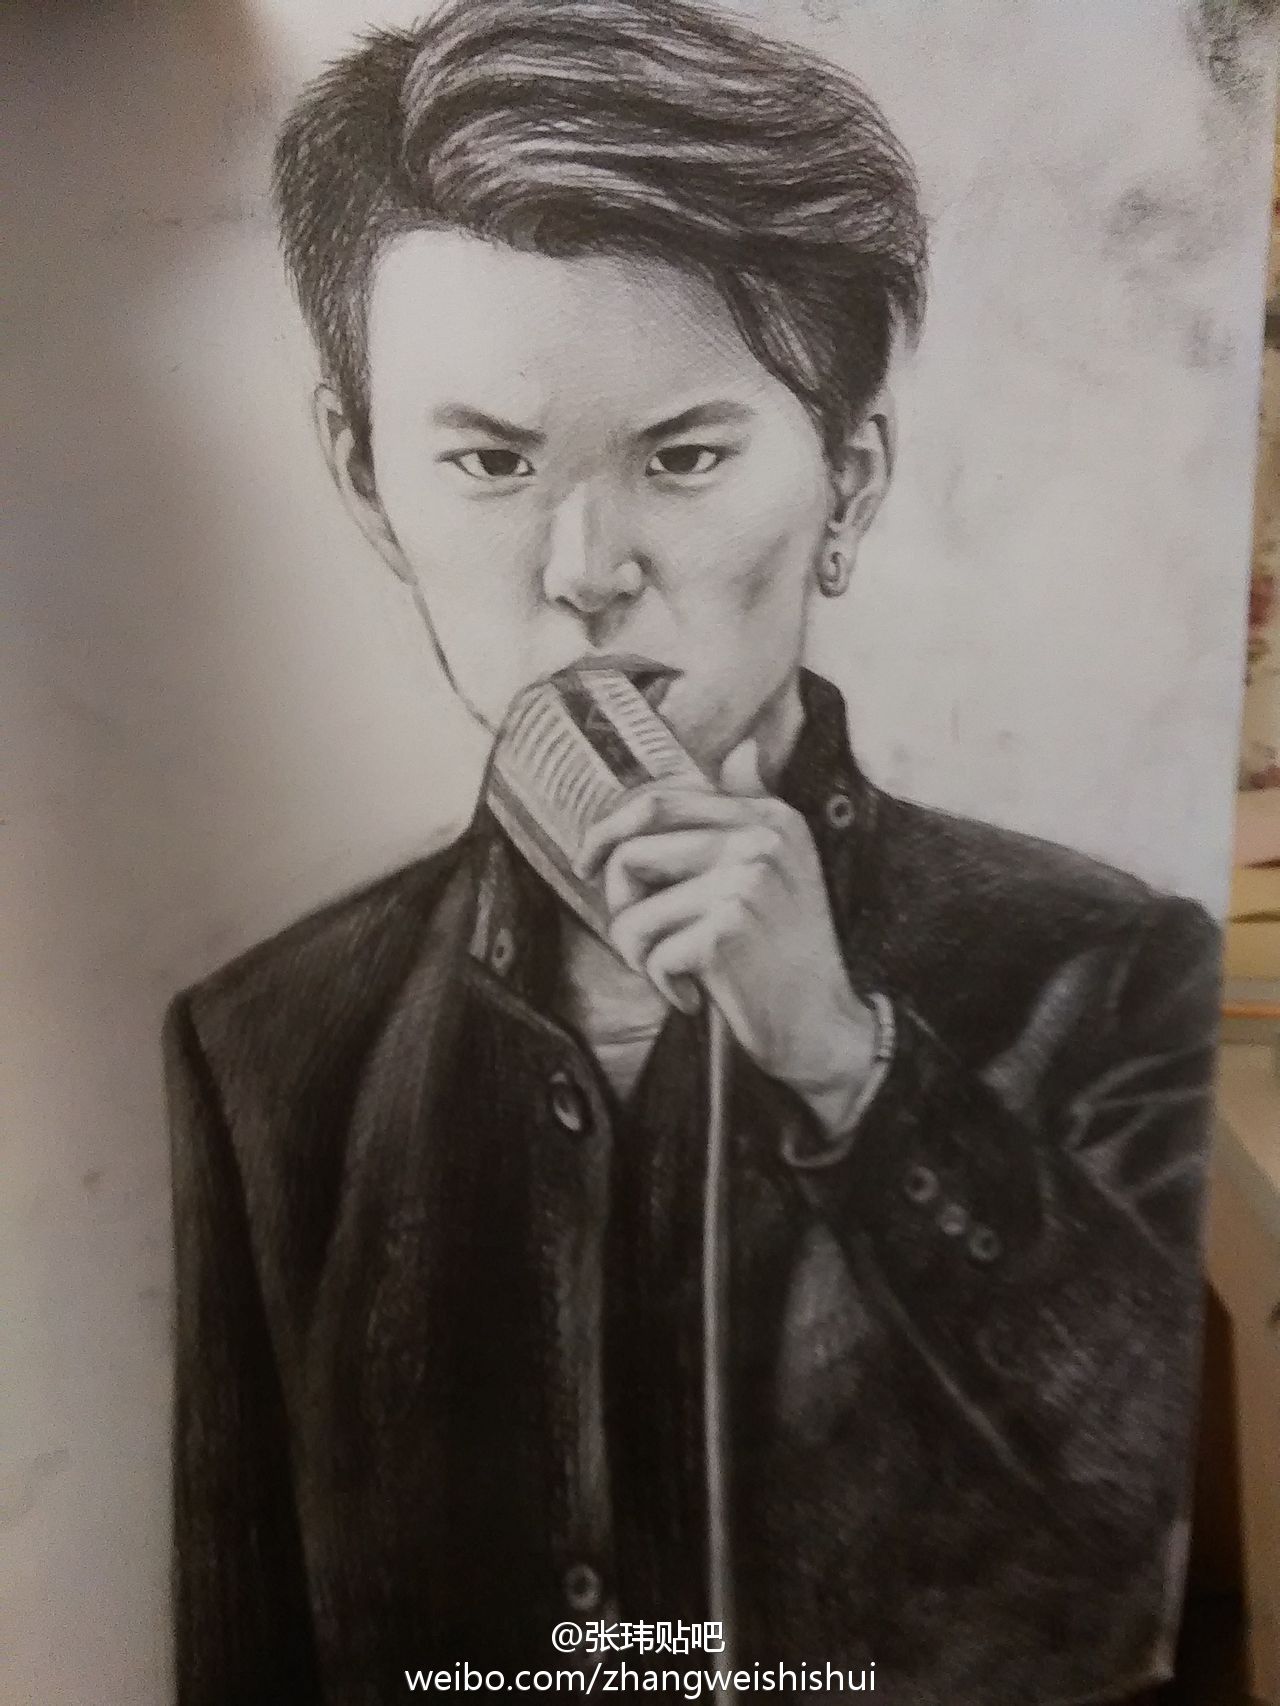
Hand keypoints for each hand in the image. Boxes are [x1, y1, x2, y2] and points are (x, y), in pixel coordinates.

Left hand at [576, 739, 879, 1134]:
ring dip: (642, 956)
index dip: (607, 832)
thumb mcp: (781, 869)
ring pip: (633, 914)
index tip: (587, 864)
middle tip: (645, 941)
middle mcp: (760, 841)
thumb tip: (744, 749)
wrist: (824, 1027)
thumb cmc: (787, 955)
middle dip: (621, 905)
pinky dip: (665, 986)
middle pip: (632, 853)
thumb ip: (753, 809)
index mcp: (770, 818)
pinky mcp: (725, 935)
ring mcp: (743, 885)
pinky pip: (652, 955)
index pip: (660, 802)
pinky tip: (698, 996)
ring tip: (679, 972)